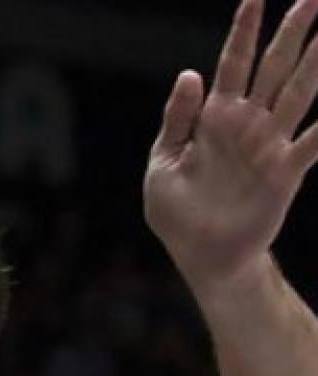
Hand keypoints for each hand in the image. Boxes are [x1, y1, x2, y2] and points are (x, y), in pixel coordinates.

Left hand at [145, 0, 317, 287]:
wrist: (200, 256)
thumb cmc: (177, 212)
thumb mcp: (163, 161)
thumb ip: (177, 118)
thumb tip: (190, 73)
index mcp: (215, 118)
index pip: (233, 63)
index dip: (243, 31)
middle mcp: (247, 125)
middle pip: (274, 69)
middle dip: (292, 34)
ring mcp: (269, 146)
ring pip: (298, 94)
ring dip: (317, 64)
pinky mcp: (285, 173)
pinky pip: (313, 143)